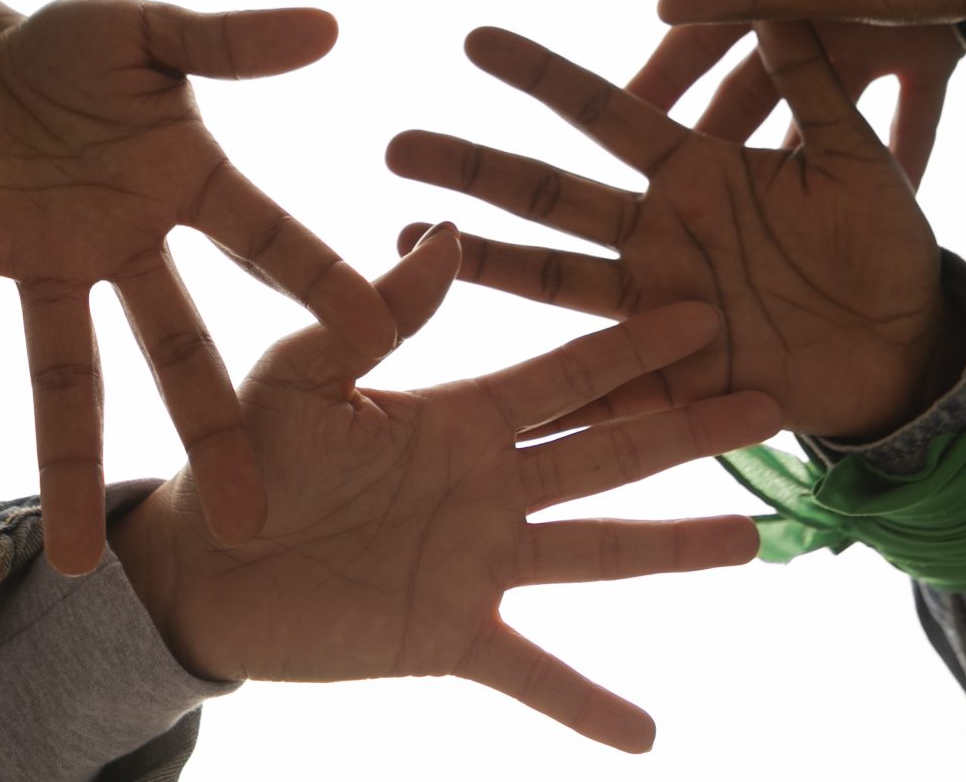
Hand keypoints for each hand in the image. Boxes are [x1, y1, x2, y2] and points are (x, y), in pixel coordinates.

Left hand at [0, 0, 395, 575]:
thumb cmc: (74, 45)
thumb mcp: (150, 29)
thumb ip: (230, 40)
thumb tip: (329, 24)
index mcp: (180, 186)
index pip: (265, 238)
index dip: (318, 281)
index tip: (376, 333)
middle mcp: (120, 244)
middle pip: (174, 348)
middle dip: (210, 434)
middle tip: (247, 523)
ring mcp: (41, 258)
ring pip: (62, 372)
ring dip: (65, 464)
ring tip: (75, 563)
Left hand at [113, 228, 774, 751]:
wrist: (194, 568)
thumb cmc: (240, 458)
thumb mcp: (300, 374)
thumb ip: (373, 316)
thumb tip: (439, 232)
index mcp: (456, 415)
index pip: (565, 374)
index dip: (632, 346)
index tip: (702, 315)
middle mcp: (487, 483)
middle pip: (610, 450)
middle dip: (689, 428)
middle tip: (771, 403)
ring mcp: (478, 561)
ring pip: (598, 549)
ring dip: (674, 546)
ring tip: (754, 538)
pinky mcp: (450, 635)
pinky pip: (534, 672)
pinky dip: (587, 705)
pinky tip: (647, 734)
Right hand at [388, 26, 959, 441]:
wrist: (915, 348)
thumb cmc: (887, 246)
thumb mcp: (855, 157)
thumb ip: (812, 83)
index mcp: (696, 173)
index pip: (602, 112)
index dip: (540, 77)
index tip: (473, 39)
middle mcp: (660, 234)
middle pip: (549, 193)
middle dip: (473, 168)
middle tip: (396, 142)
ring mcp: (657, 305)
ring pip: (553, 277)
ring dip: (483, 264)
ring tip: (406, 246)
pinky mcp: (676, 373)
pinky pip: (603, 383)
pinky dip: (552, 384)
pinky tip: (491, 391)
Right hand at [629, 0, 965, 188]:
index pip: (704, 41)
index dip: (663, 80)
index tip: (618, 117)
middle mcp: (815, 18)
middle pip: (753, 98)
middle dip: (716, 148)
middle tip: (670, 214)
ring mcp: (875, 42)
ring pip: (827, 128)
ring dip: (802, 174)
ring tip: (778, 239)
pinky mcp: (940, 52)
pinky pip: (925, 117)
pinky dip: (917, 157)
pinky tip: (908, 214)